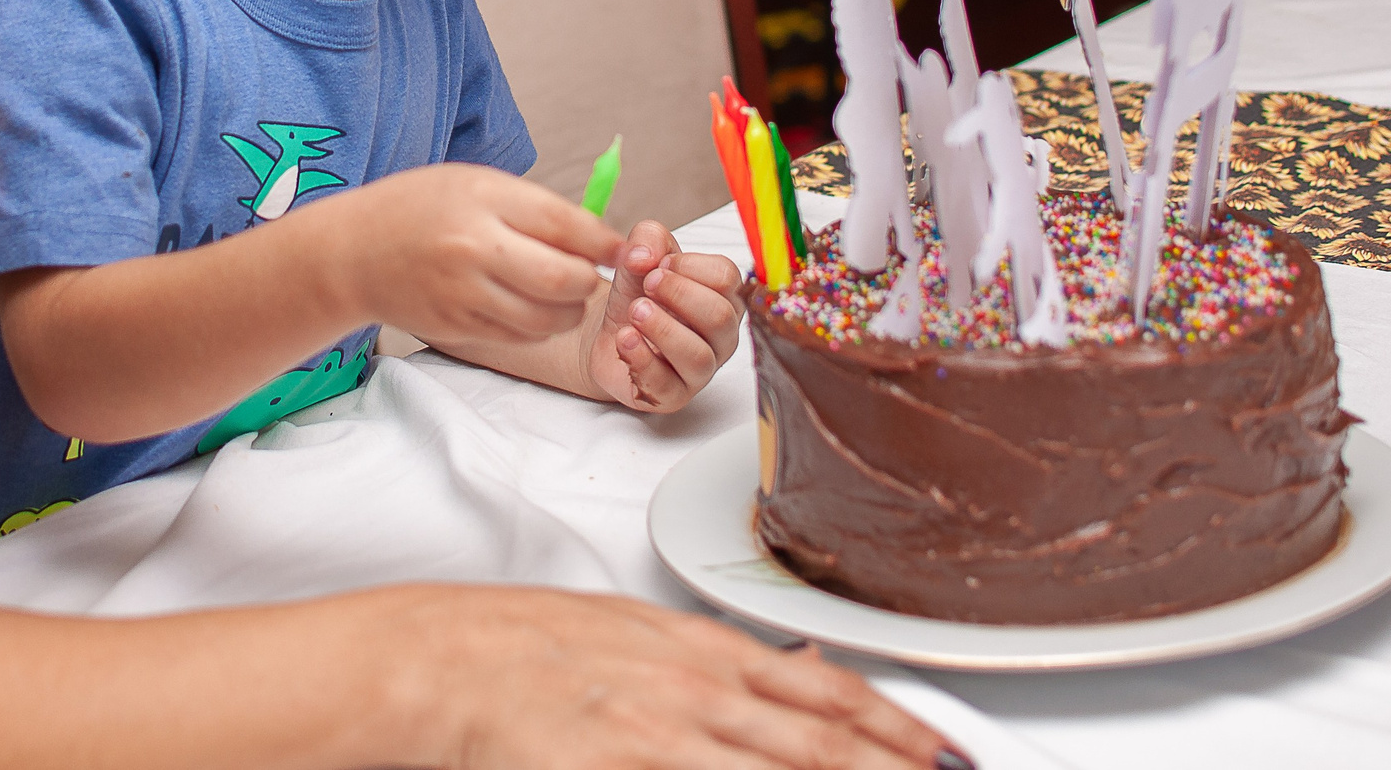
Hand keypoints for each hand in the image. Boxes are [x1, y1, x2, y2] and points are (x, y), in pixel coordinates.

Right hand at [321, 163, 621, 347]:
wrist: (351, 253)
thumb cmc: (418, 208)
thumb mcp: (474, 183)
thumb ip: (533, 207)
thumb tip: (599, 237)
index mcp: (482, 199)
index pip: (565, 224)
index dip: (604, 241)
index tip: (620, 247)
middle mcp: (474, 248)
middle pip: (565, 280)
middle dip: (590, 281)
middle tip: (589, 273)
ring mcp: (464, 294)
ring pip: (549, 318)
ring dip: (569, 309)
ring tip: (559, 291)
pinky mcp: (459, 328)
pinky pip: (521, 336)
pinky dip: (539, 326)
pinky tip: (527, 305)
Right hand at [388, 585, 964, 769]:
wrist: (447, 661)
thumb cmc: (529, 645)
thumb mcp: (642, 633)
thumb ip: (726, 660)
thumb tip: (806, 668)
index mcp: (701, 651)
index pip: (825, 690)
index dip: (894, 724)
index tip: (943, 750)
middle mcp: (693, 692)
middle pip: (818, 742)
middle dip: (890, 767)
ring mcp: (658, 738)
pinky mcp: (615, 769)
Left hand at [586, 221, 743, 412]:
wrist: (606, 331)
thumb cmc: (637, 294)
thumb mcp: (641, 255)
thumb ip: (648, 238)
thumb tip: (644, 255)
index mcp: (722, 296)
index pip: (728, 278)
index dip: (690, 266)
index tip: (659, 264)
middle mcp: (720, 335)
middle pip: (721, 317)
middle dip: (679, 294)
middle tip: (647, 284)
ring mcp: (700, 369)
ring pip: (698, 356)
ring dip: (662, 328)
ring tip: (633, 312)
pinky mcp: (673, 395)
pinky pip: (667, 385)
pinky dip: (642, 359)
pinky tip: (624, 339)